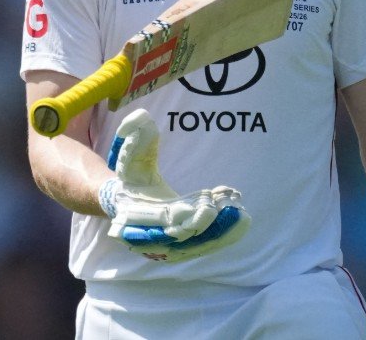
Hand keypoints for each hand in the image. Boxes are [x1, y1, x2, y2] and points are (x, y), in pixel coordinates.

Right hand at [98, 108, 250, 261]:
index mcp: (138, 214)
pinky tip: (242, 222)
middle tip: (227, 208)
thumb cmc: (130, 173)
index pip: (164, 219)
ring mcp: (167, 246)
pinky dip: (223, 236)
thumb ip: (136, 133)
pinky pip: (205, 245)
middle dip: (206, 224)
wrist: (123, 201)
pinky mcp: (182, 248)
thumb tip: (141, 117)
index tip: (207, 204)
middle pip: (183, 236)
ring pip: (197, 244)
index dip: (185, 214)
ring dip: (220, 233)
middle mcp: (152, 235)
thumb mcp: (130, 151)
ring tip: (241, 216)